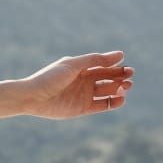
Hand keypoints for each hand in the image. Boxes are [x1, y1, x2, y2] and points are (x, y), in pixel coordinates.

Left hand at [17, 50, 133, 118]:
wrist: (33, 97)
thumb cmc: (50, 77)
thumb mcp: (73, 65)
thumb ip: (95, 60)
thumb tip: (120, 54)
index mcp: (82, 68)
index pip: (104, 67)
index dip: (117, 67)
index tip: (127, 67)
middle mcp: (84, 81)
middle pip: (108, 79)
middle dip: (121, 77)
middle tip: (129, 77)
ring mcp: (84, 95)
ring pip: (108, 92)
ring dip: (119, 89)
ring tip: (126, 87)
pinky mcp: (82, 108)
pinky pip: (102, 105)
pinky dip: (113, 103)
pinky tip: (121, 99)